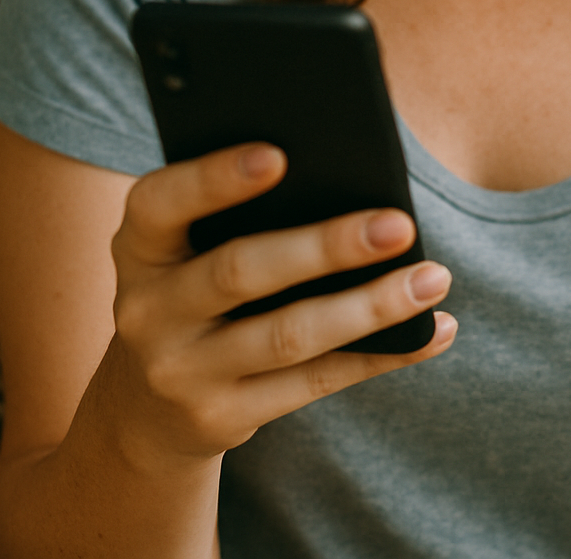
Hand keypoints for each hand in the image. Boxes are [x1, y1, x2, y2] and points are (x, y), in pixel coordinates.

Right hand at [103, 142, 455, 464]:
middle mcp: (147, 309)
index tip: (280, 154)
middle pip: (241, 270)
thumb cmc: (193, 283)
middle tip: (397, 224)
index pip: (164, 201)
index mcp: (138, 244)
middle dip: (326, 246)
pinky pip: (314, 382)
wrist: (146, 403)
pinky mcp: (221, 417)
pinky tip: (430, 330)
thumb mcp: (185, 244)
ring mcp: (181, 371)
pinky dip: (380, 355)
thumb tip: (348, 174)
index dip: (216, 178)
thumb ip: (237, 209)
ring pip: (288, 335)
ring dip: (370, 306)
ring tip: (432, 278)